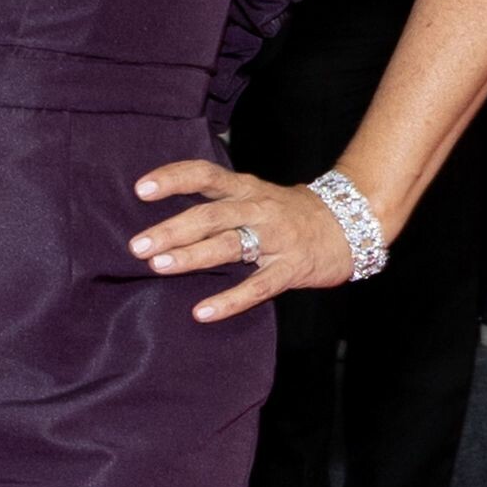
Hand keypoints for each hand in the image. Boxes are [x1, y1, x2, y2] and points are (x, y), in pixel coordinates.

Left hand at [128, 156, 355, 321]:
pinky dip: (228, 300)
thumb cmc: (290, 212)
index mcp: (245, 188)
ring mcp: (275, 239)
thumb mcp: (256, 194)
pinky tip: (201, 312)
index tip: (141, 188)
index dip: (172, 178)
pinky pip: (257, 286)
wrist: (349, 224)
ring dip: (192, 256)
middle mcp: (257, 208)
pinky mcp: (290, 269)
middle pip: (210, 214)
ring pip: (229, 245)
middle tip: (138, 245)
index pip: (204, 174)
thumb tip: (168, 213)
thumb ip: (219, 200)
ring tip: (160, 266)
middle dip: (172, 229)